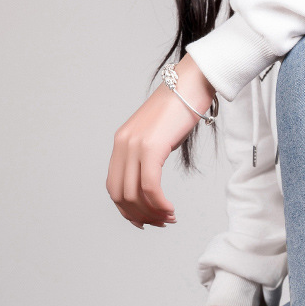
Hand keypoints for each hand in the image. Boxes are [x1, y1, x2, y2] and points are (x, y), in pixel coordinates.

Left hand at [106, 54, 215, 228]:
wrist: (191, 83)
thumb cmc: (180, 107)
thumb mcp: (157, 134)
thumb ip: (149, 154)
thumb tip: (152, 180)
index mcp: (121, 142)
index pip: (114, 186)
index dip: (126, 209)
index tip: (144, 220)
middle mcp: (123, 144)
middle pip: (120, 194)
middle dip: (139, 215)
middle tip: (159, 222)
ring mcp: (135, 145)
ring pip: (134, 194)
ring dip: (152, 212)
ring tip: (168, 217)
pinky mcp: (151, 147)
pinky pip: (150, 186)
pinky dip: (159, 203)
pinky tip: (170, 208)